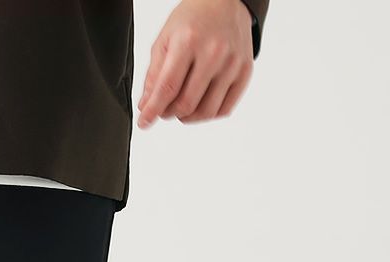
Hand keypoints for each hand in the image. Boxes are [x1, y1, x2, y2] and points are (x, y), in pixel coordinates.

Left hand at [137, 0, 254, 128]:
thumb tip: (146, 105)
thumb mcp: (165, 39)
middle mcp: (213, 52)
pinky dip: (208, 114)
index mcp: (188, 41)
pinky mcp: (245, 71)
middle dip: (169, 113)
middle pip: (186, 104)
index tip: (144, 122)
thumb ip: (153, 74)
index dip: (153, 110)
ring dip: (188, 117)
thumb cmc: (194, 18)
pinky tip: (200, 104)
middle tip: (165, 108)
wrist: (226, 1)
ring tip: (182, 107)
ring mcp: (232, 63)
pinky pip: (224, 109)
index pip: (167, 88)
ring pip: (206, 112)